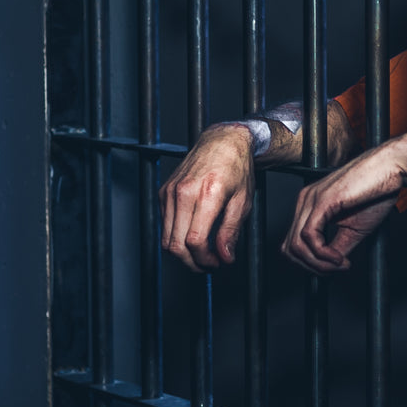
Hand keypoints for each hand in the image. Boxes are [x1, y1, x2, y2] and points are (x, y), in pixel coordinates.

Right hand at [159, 123, 256, 270]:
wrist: (222, 142)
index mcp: (207, 195)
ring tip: (202, 253)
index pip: (195, 241)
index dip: (205, 260)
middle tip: (208, 264)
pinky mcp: (164, 192)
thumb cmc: (236, 168)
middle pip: (175, 244)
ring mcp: (170, 192)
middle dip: (191, 262)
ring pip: (166, 238)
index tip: (216, 263)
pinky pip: (165, 224)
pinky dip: (176, 235)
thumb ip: (231, 232)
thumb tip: (224, 257)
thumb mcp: (242, 202)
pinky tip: (193, 234)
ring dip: (182, 252)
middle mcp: (184, 192)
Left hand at [282, 140, 406, 273]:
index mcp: (310, 205)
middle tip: (336, 269)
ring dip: (318, 263)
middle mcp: (305, 201)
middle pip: (290, 248)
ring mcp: (310, 199)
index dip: (311, 263)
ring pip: (296, 245)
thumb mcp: (354, 229)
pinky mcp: (321, 201)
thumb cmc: (376, 192)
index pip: (294, 243)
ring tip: (339, 264)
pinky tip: (339, 257)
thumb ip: (337, 247)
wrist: (390, 169)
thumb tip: (328, 266)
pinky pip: (309, 236)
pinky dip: (322, 254)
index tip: (336, 267)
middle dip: (313, 267)